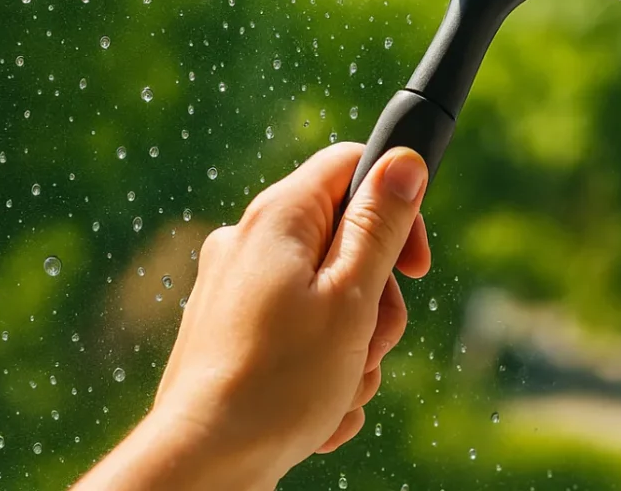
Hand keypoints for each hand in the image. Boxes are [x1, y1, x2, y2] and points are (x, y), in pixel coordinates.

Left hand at [75, 143, 431, 489]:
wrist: (205, 464)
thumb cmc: (281, 382)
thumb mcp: (352, 296)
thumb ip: (381, 225)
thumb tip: (405, 160)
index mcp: (279, 218)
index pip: (353, 165)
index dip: (398, 206)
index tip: (415, 267)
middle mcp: (250, 242)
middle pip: (348, 241)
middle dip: (378, 301)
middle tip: (369, 344)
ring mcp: (237, 290)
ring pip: (330, 297)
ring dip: (354, 346)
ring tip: (339, 386)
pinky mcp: (233, 334)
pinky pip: (301, 334)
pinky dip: (322, 370)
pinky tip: (319, 409)